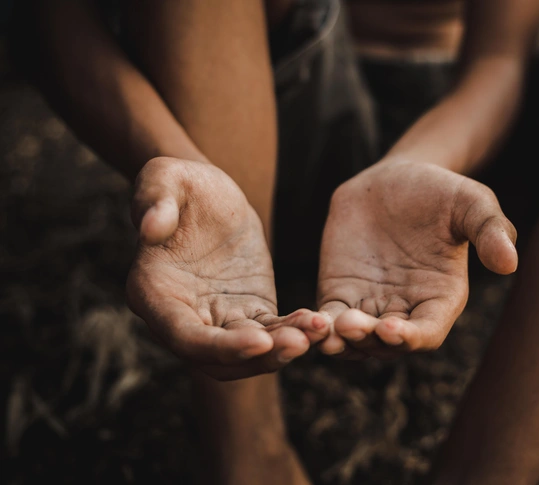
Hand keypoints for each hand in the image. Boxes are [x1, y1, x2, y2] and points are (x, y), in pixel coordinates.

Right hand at [126, 157, 316, 379]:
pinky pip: (270, 331)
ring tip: (317, 332)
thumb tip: (150, 226)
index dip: (220, 346)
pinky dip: (292, 332)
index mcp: (152, 293)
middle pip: (218, 359)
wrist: (209, 194)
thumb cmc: (179, 183)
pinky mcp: (247, 311)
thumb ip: (154, 200)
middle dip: (259, 357)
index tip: (259, 341)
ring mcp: (216, 319)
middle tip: (299, 343)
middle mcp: (180, 317)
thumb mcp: (164, 179)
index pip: (184, 336)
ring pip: (247, 352)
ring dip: (281, 351)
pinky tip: (318, 323)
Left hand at [312, 159, 517, 358]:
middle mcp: (405, 309)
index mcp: (441, 298)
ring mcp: (370, 304)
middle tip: (353, 326)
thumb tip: (510, 262)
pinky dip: (318, 326)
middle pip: (387, 343)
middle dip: (370, 340)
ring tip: (328, 330)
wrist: (396, 179)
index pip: (427, 332)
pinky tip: (307, 321)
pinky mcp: (339, 292)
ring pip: (354, 338)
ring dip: (341, 341)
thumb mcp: (471, 202)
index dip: (412, 337)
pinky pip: (327, 318)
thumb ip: (490, 230)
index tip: (394, 330)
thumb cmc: (441, 191)